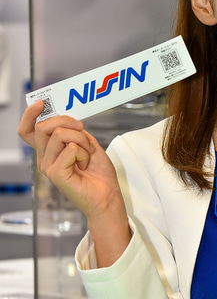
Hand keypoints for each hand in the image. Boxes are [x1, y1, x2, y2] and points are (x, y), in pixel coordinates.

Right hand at [18, 102, 130, 264]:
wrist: (107, 195)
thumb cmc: (98, 172)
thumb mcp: (87, 143)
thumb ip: (73, 131)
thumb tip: (68, 120)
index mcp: (49, 151)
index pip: (28, 131)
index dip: (30, 115)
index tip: (41, 103)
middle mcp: (44, 158)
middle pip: (44, 127)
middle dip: (67, 121)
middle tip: (83, 129)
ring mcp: (48, 166)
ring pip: (60, 134)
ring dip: (81, 139)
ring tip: (88, 153)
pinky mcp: (56, 173)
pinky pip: (70, 148)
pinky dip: (84, 152)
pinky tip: (86, 164)